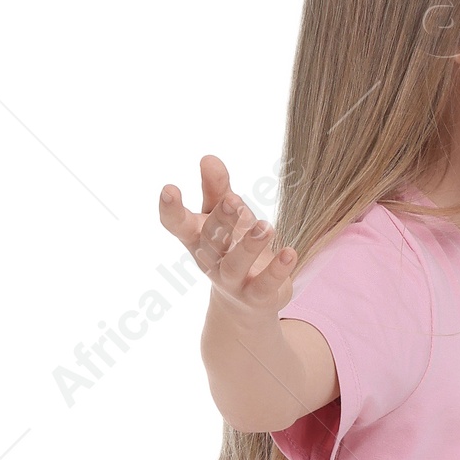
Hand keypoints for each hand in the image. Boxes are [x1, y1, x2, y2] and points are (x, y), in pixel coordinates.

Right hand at [158, 154, 296, 324]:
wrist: (247, 301)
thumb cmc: (231, 246)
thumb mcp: (223, 216)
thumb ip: (217, 189)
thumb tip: (208, 158)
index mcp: (197, 238)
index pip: (177, 224)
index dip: (170, 209)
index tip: (169, 189)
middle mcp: (210, 261)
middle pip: (210, 240)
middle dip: (221, 221)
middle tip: (233, 200)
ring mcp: (232, 281)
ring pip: (235, 265)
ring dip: (249, 246)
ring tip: (266, 227)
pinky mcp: (256, 296)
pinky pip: (265, 284)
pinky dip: (278, 270)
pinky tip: (290, 253)